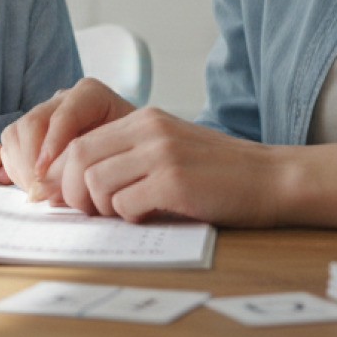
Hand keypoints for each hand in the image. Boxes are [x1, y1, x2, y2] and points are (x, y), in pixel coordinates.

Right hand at [0, 78, 135, 196]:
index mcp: (90, 95)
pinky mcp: (32, 132)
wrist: (128, 154)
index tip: (45, 175)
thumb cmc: (130, 154)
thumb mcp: (122, 155)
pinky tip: (33, 187)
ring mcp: (45, 113)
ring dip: (21, 166)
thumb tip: (50, 191)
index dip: (51, 145)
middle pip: (33, 122)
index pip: (64, 115)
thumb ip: (91, 166)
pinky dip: (16, 168)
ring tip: (37, 191)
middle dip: (31, 160)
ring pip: (16, 133)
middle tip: (39, 190)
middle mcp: (63, 99)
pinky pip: (10, 146)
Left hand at [48, 107, 283, 224]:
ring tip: (126, 213)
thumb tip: (72, 183)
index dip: (63, 174)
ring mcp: (162, 154)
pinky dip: (130, 217)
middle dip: (73, 193)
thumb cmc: (219, 173)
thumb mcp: (169, 149)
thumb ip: (128, 157)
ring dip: (102, 208)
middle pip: (79, 159)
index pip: (79, 141)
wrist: (273, 178)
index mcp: (143, 119)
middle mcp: (149, 129)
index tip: (64, 198)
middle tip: (89, 212)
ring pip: (96, 183)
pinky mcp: (175, 181)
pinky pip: (125, 204)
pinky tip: (150, 215)